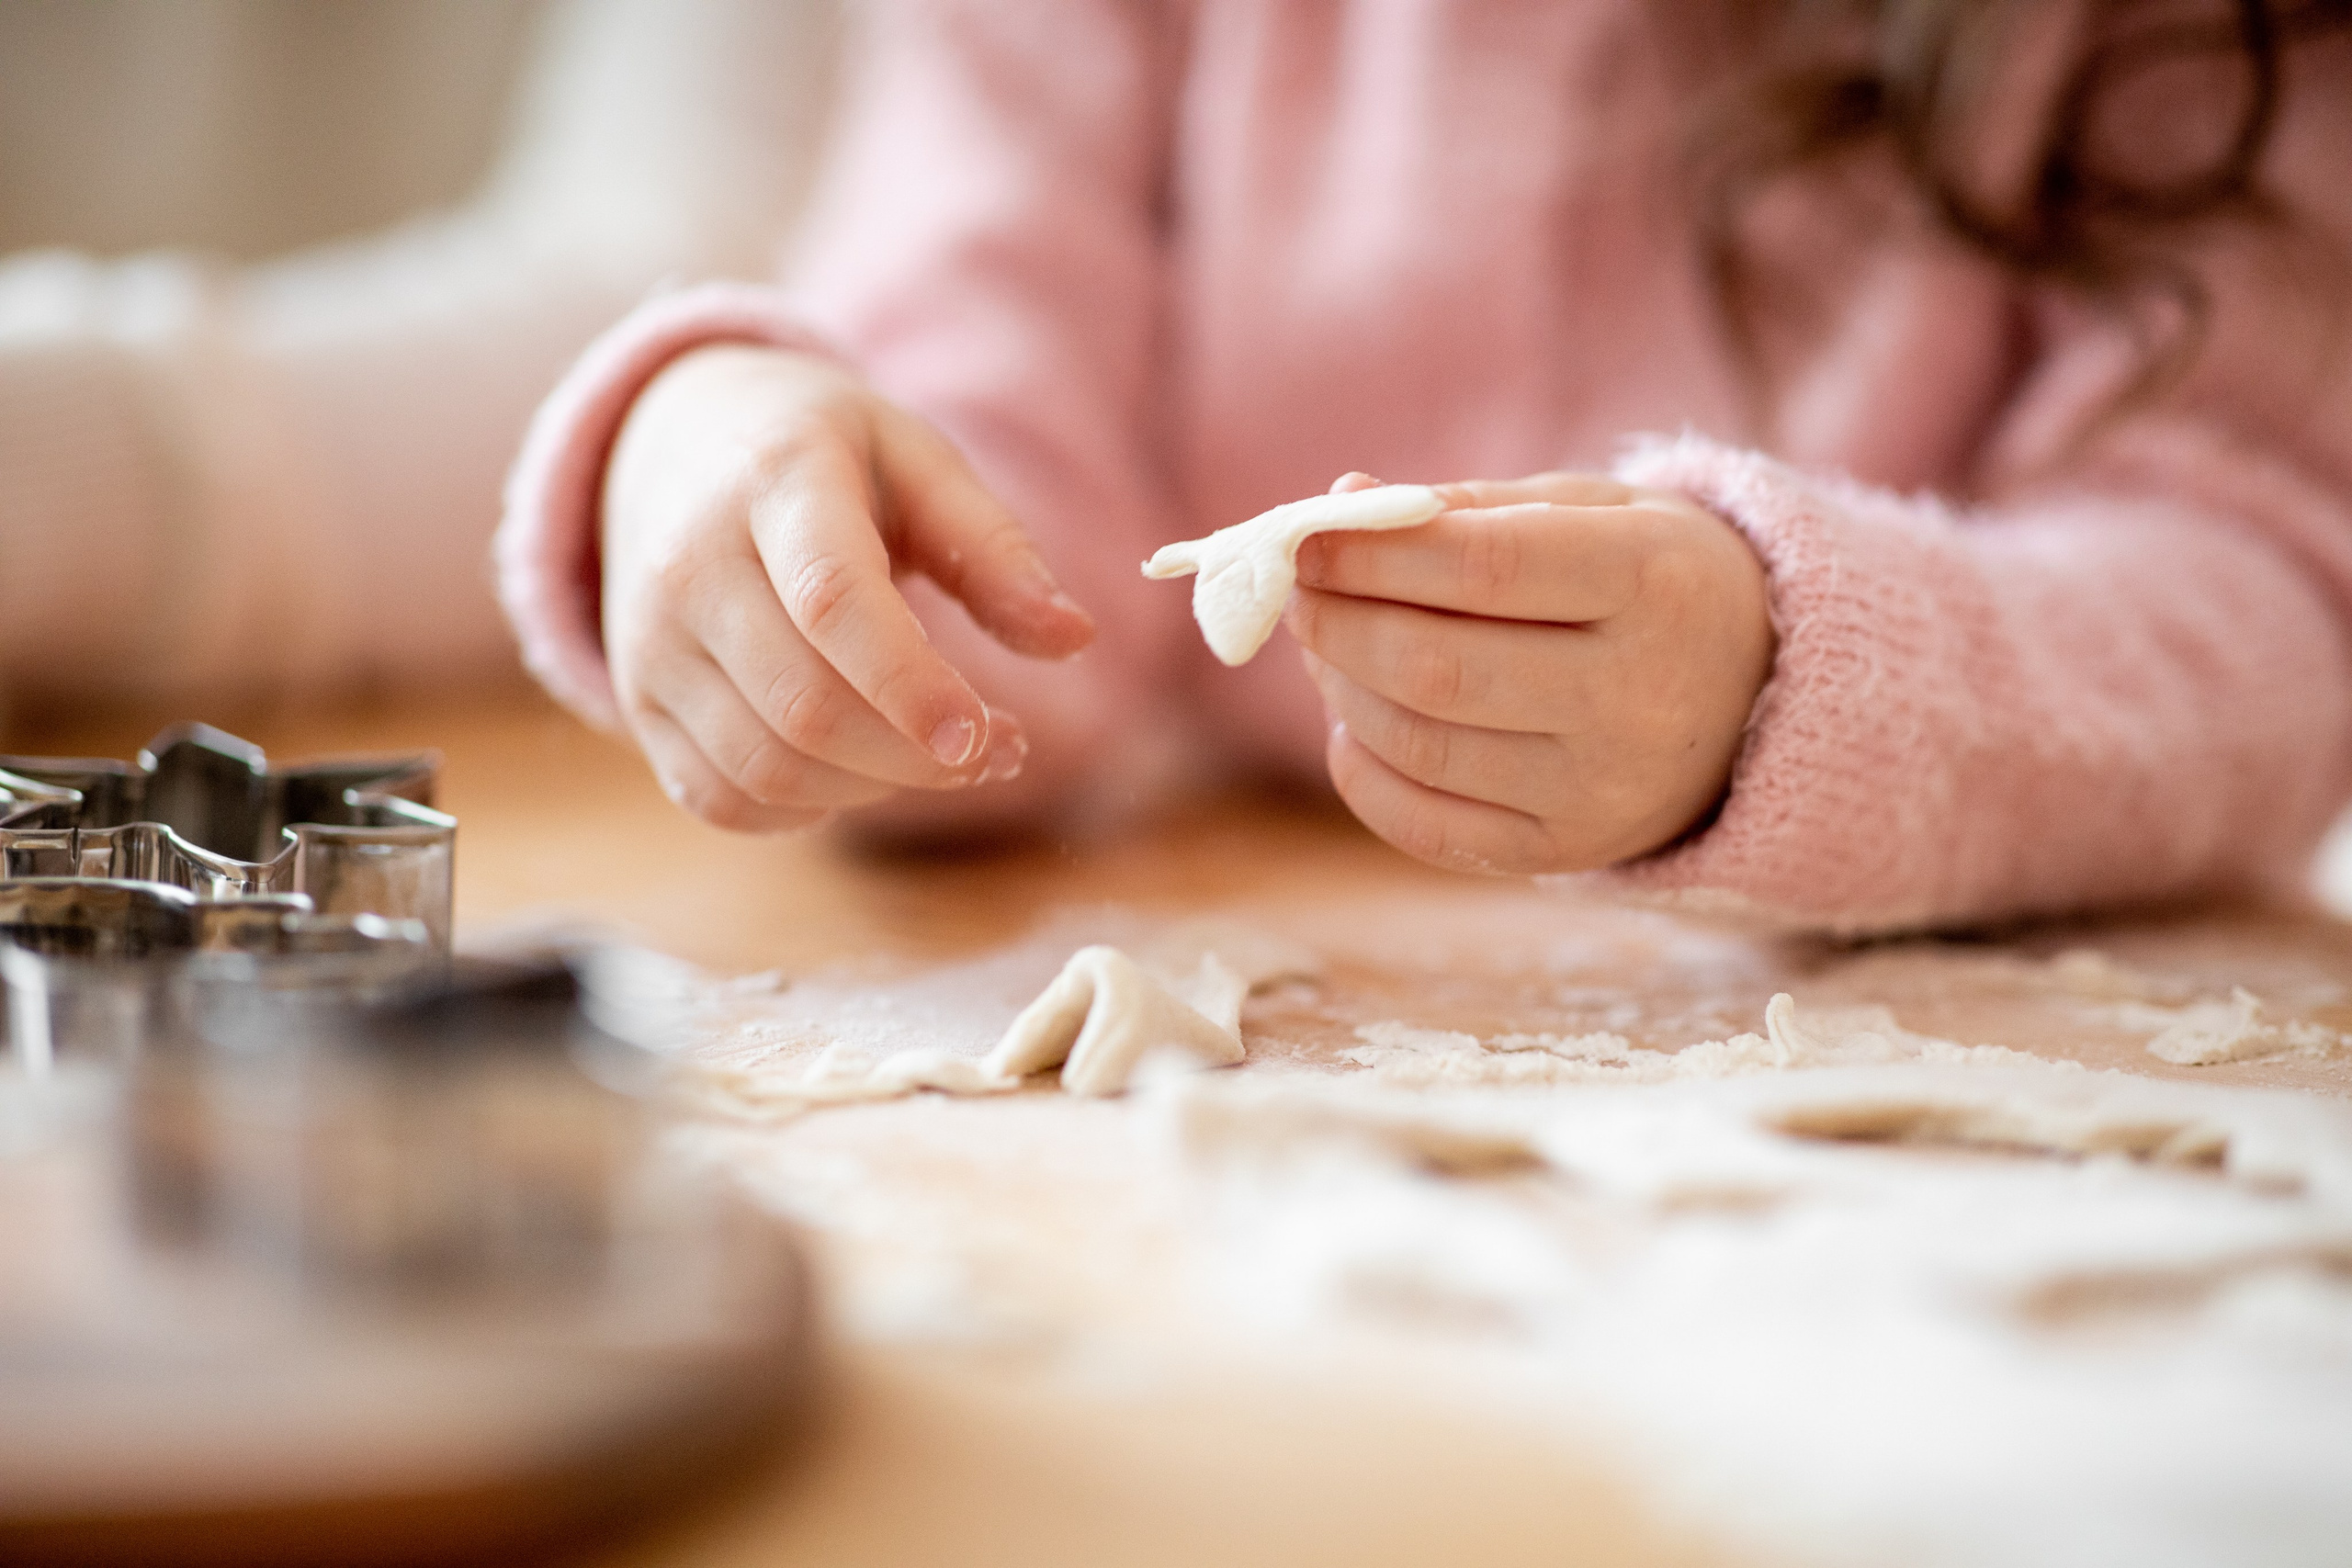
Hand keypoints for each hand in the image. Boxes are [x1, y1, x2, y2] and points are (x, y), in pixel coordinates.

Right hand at [600, 344, 1094, 829]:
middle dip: (918, 755)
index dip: (913, 685)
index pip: (833, 601)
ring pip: (765, 765)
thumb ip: (995, 549)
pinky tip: (862, 771)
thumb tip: (1074, 638)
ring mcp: (650, 642)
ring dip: (877, 789)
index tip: (988, 737)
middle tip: (1001, 748)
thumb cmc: (825, 458)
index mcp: (771, 480)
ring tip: (942, 757)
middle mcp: (688, 563)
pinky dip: (808, 808)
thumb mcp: (917, 463)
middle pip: (804, 705)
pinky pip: (724, 798)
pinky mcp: (639, 703)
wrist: (675, 447)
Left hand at [1288, 471, 1773, 873]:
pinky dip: (1361, 769)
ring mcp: (1603, 789)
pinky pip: (1424, 824)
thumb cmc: (1651, 582)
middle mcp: (1638, 696)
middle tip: (1299, 594)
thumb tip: (1338, 508)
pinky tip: (1354, 721)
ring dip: (1342, 689)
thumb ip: (1466, 509)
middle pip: (1439, 668)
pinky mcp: (1566, 851)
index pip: (1483, 568)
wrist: (1760, 698)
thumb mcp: (1590, 513)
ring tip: (1328, 648)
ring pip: (1420, 744)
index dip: (1373, 555)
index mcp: (1656, 584)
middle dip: (1341, 625)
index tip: (1306, 539)